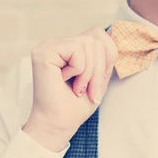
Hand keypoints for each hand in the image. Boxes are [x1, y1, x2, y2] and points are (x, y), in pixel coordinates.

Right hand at [25, 26, 118, 144]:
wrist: (58, 125)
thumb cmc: (76, 105)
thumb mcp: (98, 76)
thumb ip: (104, 55)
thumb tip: (114, 32)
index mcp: (68, 47)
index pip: (98, 34)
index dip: (106, 57)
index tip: (96, 82)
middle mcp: (57, 42)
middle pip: (95, 39)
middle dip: (98, 69)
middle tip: (86, 89)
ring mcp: (49, 45)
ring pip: (88, 43)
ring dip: (89, 72)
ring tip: (77, 87)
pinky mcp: (44, 51)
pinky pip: (77, 50)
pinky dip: (78, 70)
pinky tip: (63, 80)